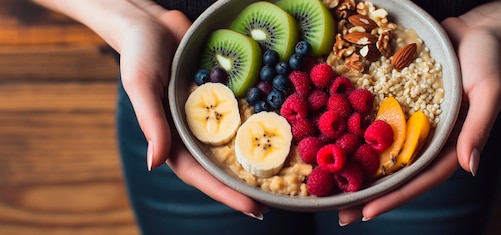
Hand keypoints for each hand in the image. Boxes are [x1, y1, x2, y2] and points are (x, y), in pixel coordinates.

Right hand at [116, 5, 266, 217]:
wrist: (153, 21)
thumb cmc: (139, 53)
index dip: (226, 193)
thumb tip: (153, 163)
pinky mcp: (224, 94)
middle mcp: (195, 130)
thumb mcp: (142, 85)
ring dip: (257, 160)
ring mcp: (212, 113)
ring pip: (236, 143)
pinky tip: (282, 132)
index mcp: (173, 136)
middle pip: (223, 165)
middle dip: (246, 186)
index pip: (201, 173)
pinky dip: (260, 124)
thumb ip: (151, 122)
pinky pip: (243, 113)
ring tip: (284, 178)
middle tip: (276, 204)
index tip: (253, 209)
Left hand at [337, 1, 500, 223]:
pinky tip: (338, 145)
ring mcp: (414, 124)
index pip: (423, 177)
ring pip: (385, 153)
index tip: (368, 211)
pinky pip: (379, 125)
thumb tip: (471, 168)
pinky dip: (361, 137)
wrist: (473, 28)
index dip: (396, 195)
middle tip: (341, 214)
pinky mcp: (402, 105)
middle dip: (371, 194)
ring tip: (332, 189)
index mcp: (453, 143)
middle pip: (399, 173)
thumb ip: (478, 128)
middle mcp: (431, 139)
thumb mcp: (489, 91)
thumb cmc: (489, 58)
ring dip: (361, 171)